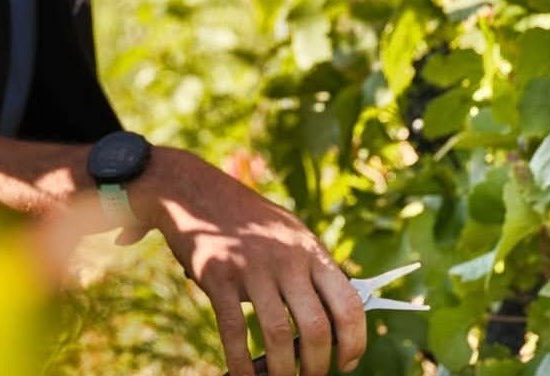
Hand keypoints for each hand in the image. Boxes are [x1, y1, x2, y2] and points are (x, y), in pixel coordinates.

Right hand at [132, 148, 365, 375]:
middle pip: (316, 327)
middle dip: (318, 366)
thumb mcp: (288, 233)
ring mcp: (252, 266)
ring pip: (279, 335)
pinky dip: (241, 364)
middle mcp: (286, 258)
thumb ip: (310, 268)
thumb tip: (335, 318)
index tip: (348, 362)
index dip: (354, 341)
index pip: (348, 302)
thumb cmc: (248, 220)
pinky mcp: (218, 275)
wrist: (195, 191)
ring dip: (282, 371)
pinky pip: (234, 331)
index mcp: (310, 249)